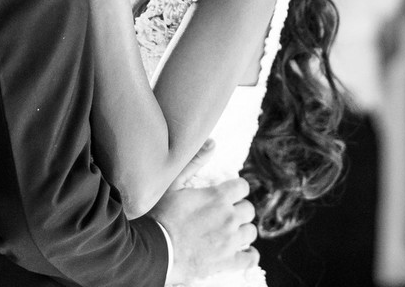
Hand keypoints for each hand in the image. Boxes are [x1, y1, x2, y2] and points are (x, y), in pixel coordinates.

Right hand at [150, 169, 257, 283]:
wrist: (154, 250)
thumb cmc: (160, 216)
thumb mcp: (172, 183)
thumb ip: (194, 162)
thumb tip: (212, 143)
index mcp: (218, 197)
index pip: (242, 187)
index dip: (236, 190)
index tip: (229, 194)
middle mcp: (228, 217)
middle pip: (248, 209)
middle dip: (239, 210)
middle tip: (226, 215)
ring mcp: (230, 241)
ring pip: (250, 232)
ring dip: (242, 231)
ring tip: (231, 233)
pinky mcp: (226, 261)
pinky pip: (250, 259)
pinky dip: (249, 256)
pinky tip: (245, 253)